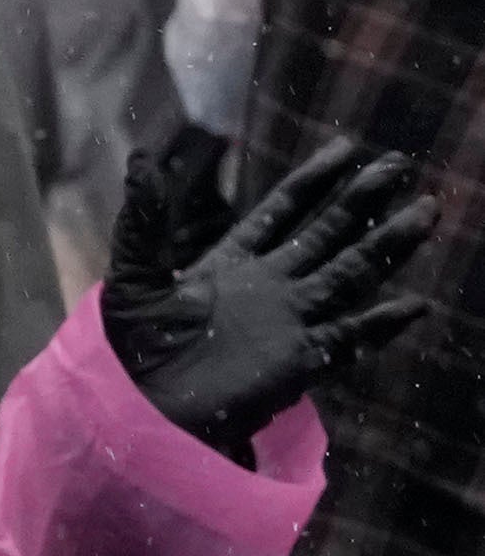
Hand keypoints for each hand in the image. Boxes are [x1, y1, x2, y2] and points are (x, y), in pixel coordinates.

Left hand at [110, 141, 430, 449]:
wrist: (139, 407)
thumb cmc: (131, 346)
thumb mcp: (134, 275)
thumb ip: (144, 221)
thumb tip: (141, 161)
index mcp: (232, 261)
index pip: (282, 210)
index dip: (314, 179)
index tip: (348, 148)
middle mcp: (271, 286)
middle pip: (327, 233)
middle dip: (362, 199)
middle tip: (400, 164)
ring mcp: (290, 322)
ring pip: (349, 275)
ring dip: (386, 246)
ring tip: (425, 213)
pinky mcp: (299, 361)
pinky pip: (348, 338)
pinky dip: (380, 322)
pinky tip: (413, 304)